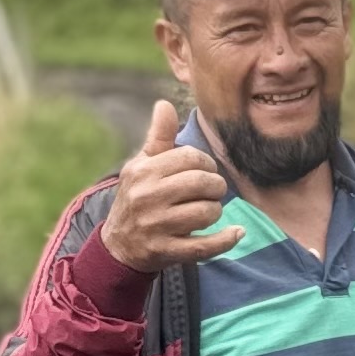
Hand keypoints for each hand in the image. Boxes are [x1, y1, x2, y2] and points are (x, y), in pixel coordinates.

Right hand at [99, 99, 242, 276]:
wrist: (117, 244)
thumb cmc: (137, 197)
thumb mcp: (142, 165)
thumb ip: (158, 137)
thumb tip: (164, 104)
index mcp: (143, 172)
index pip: (190, 158)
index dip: (206, 163)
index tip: (205, 171)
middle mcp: (147, 197)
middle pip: (201, 184)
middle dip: (216, 186)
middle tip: (213, 191)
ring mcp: (156, 227)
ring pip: (205, 213)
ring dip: (216, 210)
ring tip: (209, 210)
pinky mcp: (166, 251)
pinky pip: (204, 246)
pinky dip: (225, 239)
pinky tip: (236, 233)